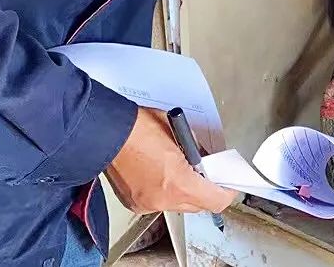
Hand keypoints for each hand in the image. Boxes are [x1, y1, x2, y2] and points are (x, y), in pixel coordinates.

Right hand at [105, 108, 237, 214]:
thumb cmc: (139, 127)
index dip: (226, 192)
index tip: (228, 184)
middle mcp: (163, 199)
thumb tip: (206, 161)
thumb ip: (197, 152)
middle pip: (197, 206)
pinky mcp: (134, 203)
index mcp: (178, 182)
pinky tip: (158, 173)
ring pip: (177, 205)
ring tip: (178, 169)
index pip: (215, 201)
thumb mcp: (180, 133)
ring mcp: (147, 204)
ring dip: (183, 191)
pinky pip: (158, 202)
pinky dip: (163, 191)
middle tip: (205, 174)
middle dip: (205, 191)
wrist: (105, 132)